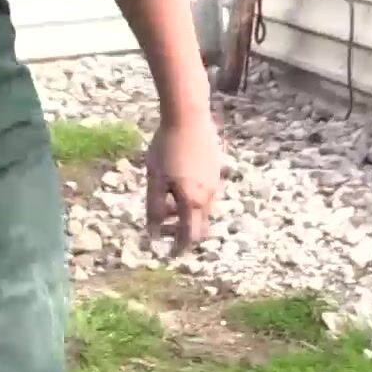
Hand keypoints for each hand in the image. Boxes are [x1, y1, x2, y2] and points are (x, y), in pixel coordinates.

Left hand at [145, 113, 225, 250]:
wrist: (189, 116)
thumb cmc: (167, 148)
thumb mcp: (155, 180)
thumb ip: (155, 208)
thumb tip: (154, 233)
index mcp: (193, 201)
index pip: (189, 236)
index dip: (179, 248)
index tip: (170, 255)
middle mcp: (209, 196)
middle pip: (199, 226)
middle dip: (184, 233)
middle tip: (166, 230)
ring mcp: (216, 182)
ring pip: (203, 208)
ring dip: (188, 214)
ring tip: (168, 202)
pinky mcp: (217, 169)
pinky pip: (206, 193)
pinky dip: (194, 198)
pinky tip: (179, 184)